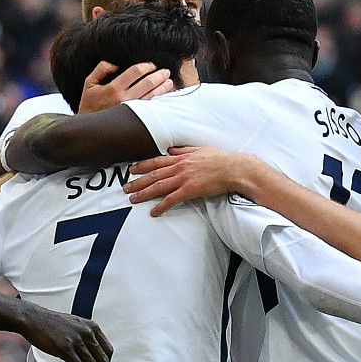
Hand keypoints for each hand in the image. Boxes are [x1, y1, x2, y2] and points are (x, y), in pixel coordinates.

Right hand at [18, 304, 113, 361]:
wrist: (32, 318)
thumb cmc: (51, 323)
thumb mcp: (76, 324)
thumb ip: (87, 335)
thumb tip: (95, 354)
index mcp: (92, 327)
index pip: (109, 351)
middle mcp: (87, 333)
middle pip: (103, 361)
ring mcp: (77, 340)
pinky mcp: (65, 348)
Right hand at [78, 61, 173, 113]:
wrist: (90, 129)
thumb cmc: (90, 104)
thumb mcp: (89, 83)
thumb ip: (101, 69)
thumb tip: (115, 62)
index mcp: (114, 88)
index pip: (136, 71)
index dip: (146, 65)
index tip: (151, 64)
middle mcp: (125, 99)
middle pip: (148, 83)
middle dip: (159, 75)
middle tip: (165, 71)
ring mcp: (133, 110)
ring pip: (153, 96)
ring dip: (163, 88)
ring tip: (169, 82)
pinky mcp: (137, 119)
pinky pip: (152, 108)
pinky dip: (160, 101)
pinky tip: (165, 96)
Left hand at [125, 147, 256, 214]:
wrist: (235, 169)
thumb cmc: (221, 160)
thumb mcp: (200, 150)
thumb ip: (184, 151)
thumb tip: (172, 151)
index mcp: (181, 158)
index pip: (157, 162)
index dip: (142, 166)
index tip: (132, 170)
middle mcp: (180, 167)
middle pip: (154, 175)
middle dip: (137, 182)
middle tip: (125, 188)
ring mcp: (184, 179)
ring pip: (159, 187)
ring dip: (144, 193)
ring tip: (133, 199)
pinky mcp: (191, 190)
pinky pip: (172, 199)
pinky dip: (161, 206)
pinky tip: (154, 211)